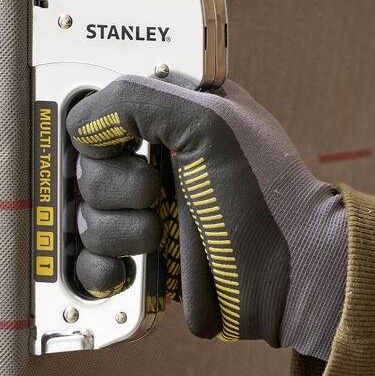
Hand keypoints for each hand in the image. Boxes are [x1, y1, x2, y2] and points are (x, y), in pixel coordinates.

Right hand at [69, 75, 346, 361]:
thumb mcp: (212, 123)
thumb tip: (85, 126)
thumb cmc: (266, 194)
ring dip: (117, 230)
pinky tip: (129, 268)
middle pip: (87, 168)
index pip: (102, 110)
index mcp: (176, 117)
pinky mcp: (145, 261)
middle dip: (114, 187)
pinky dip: (101, 267)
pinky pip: (90, 263)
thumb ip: (140, 100)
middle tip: (154, 193)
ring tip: (158, 234)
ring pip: (87, 217)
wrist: (290, 275)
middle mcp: (158, 162)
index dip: (98, 129)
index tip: (121, 146)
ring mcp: (149, 213)